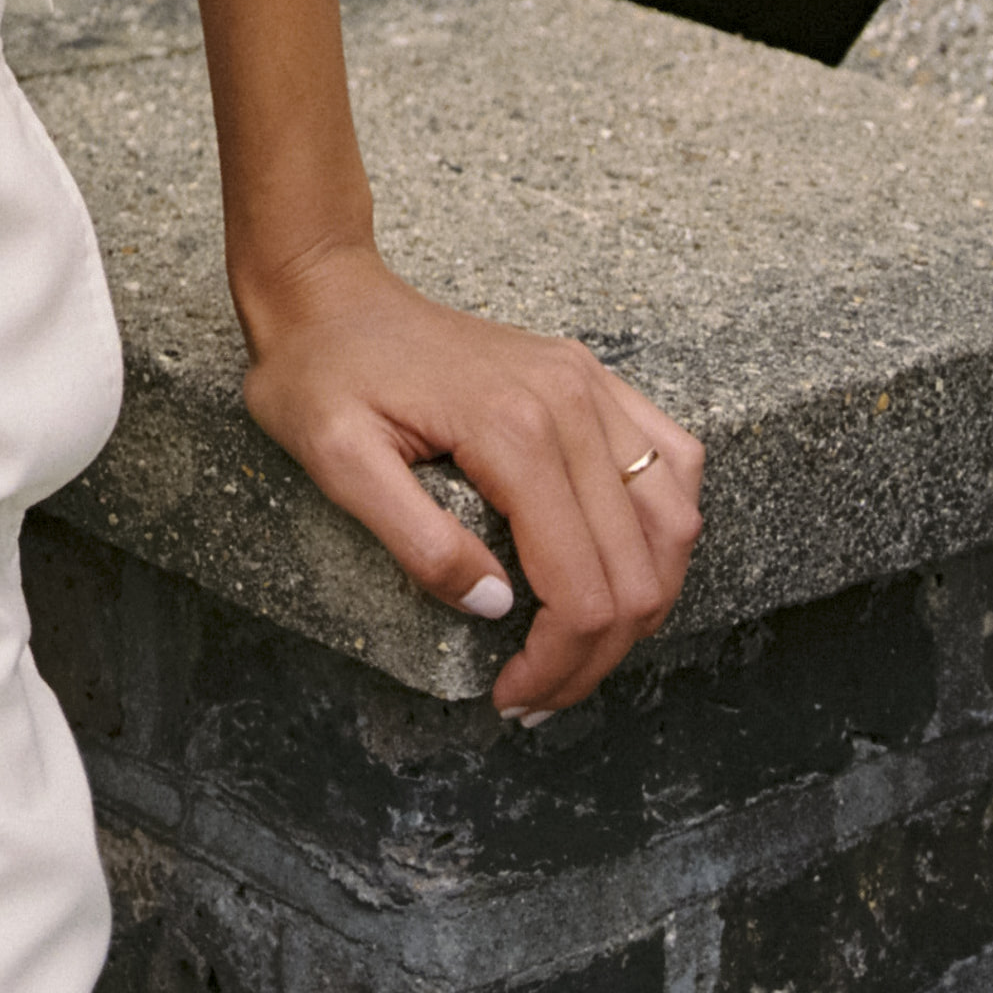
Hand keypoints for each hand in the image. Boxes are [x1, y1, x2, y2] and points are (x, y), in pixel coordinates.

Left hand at [235, 237, 702, 718]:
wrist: (328, 292)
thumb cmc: (320, 374)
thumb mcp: (337, 462)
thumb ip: (417, 541)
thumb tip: (496, 607)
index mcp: (512, 430)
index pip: (580, 590)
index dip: (557, 667)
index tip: (511, 700)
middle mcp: (571, 402)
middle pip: (635, 572)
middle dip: (596, 657)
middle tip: (536, 696)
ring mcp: (589, 383)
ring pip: (672, 523)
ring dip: (643, 604)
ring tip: (581, 649)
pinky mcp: (590, 377)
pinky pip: (672, 459)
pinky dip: (665, 530)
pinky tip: (625, 566)